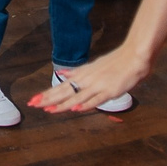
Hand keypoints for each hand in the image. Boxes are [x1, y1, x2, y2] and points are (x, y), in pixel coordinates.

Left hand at [29, 43, 147, 113]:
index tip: (34, 99)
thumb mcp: (92, 66)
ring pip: (76, 96)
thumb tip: (63, 73)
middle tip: (32, 104)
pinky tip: (75, 108)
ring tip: (48, 109)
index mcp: (82, 74)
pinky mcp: (109, 91)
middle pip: (64, 91)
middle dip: (48, 98)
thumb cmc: (115, 62)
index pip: (61, 86)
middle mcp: (86, 80)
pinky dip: (85, 104)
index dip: (47, 94)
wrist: (133, 56)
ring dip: (62, 104)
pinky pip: (95, 100)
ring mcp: (97, 85)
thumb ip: (77, 72)